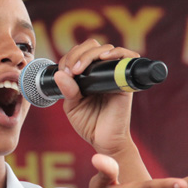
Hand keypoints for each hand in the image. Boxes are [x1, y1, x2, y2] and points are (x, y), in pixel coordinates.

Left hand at [54, 40, 139, 154]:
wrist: (104, 141)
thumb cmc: (90, 124)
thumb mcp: (72, 106)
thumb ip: (67, 91)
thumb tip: (59, 74)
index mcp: (87, 75)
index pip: (79, 53)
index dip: (69, 57)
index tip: (63, 72)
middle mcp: (102, 71)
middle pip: (92, 46)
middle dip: (77, 54)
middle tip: (72, 70)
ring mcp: (114, 74)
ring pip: (106, 49)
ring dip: (90, 54)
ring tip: (79, 69)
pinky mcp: (126, 81)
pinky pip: (128, 58)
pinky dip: (117, 52)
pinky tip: (103, 57)